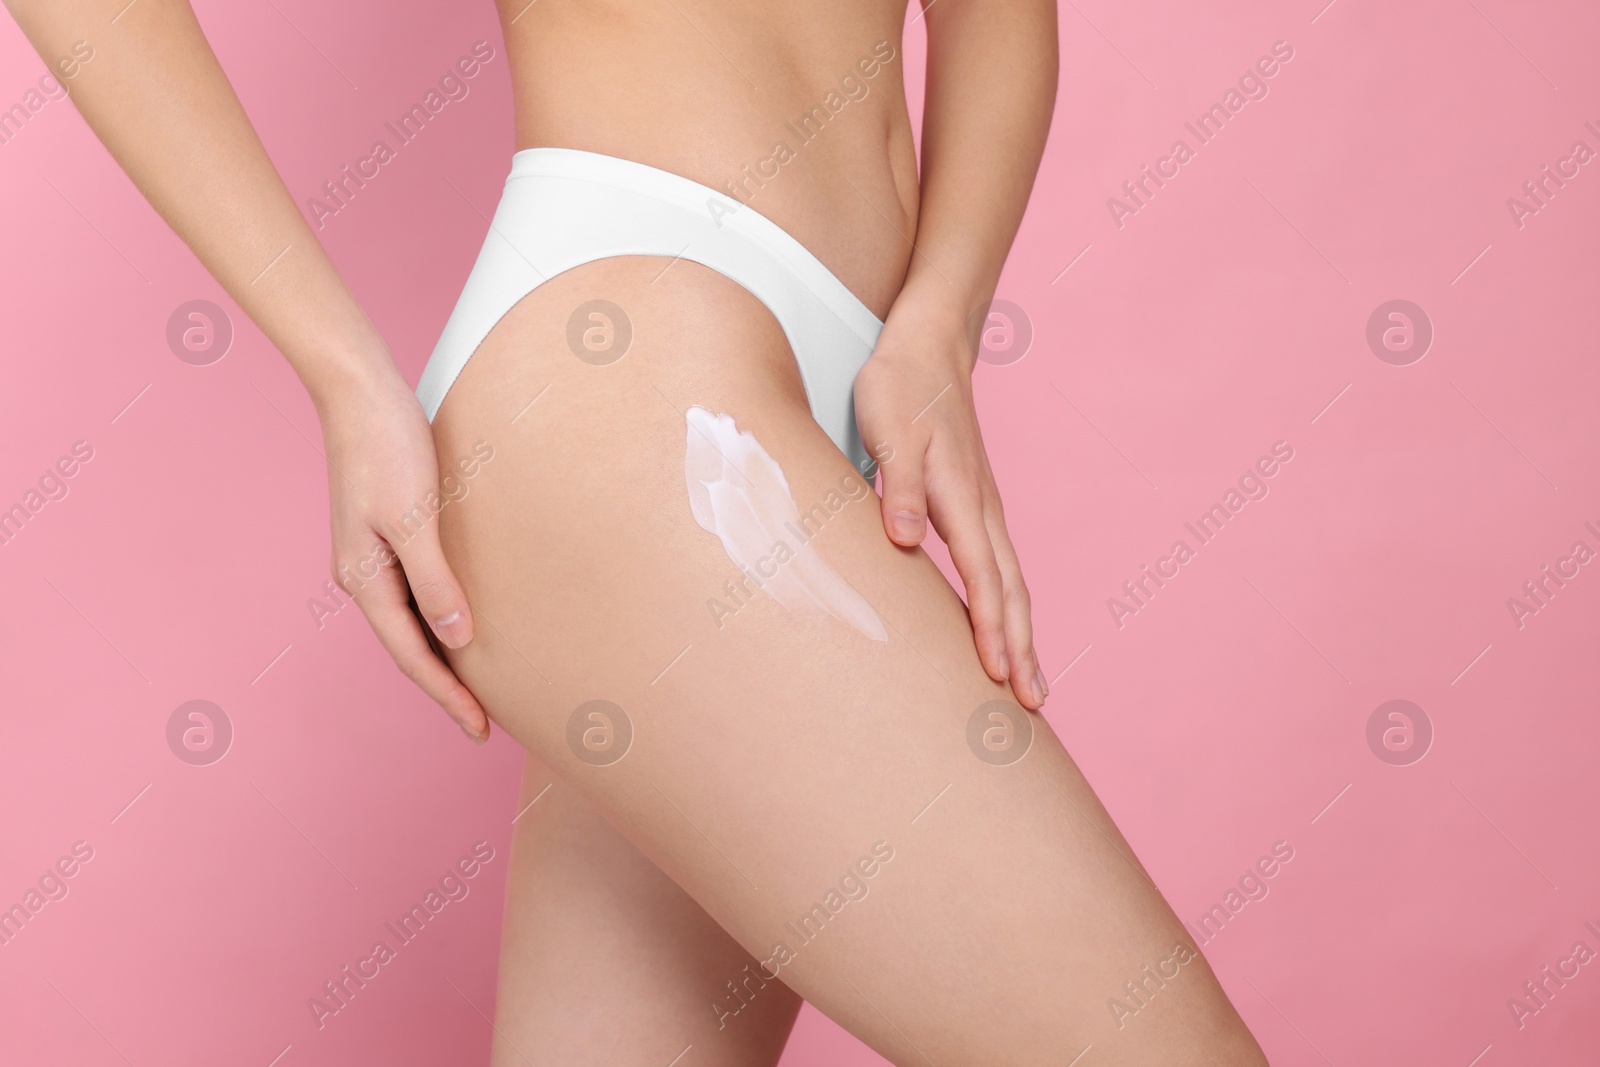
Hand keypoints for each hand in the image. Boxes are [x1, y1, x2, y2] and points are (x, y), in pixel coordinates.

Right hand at [315, 358, 490, 741]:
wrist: (361, 393)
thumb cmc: (388, 447)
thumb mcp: (415, 518)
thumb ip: (435, 580)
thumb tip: (458, 638)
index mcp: (365, 580)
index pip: (413, 655)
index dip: (447, 695)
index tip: (480, 729)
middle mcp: (364, 576)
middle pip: (411, 646)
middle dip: (446, 686)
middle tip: (485, 723)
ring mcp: (373, 556)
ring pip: (413, 621)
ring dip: (443, 655)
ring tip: (479, 684)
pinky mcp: (388, 534)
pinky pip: (417, 592)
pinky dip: (440, 617)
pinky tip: (464, 622)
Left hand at [853, 293, 1046, 709]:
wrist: (930, 343)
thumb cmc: (900, 386)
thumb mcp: (888, 430)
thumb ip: (896, 485)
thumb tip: (905, 539)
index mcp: (961, 498)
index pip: (982, 577)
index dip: (990, 630)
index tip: (998, 676)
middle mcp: (983, 509)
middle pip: (1011, 592)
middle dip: (1021, 649)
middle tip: (1032, 706)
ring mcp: (985, 508)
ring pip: (1012, 583)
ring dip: (1022, 634)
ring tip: (1031, 686)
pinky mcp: (977, 504)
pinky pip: (1001, 568)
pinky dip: (1009, 607)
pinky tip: (1005, 627)